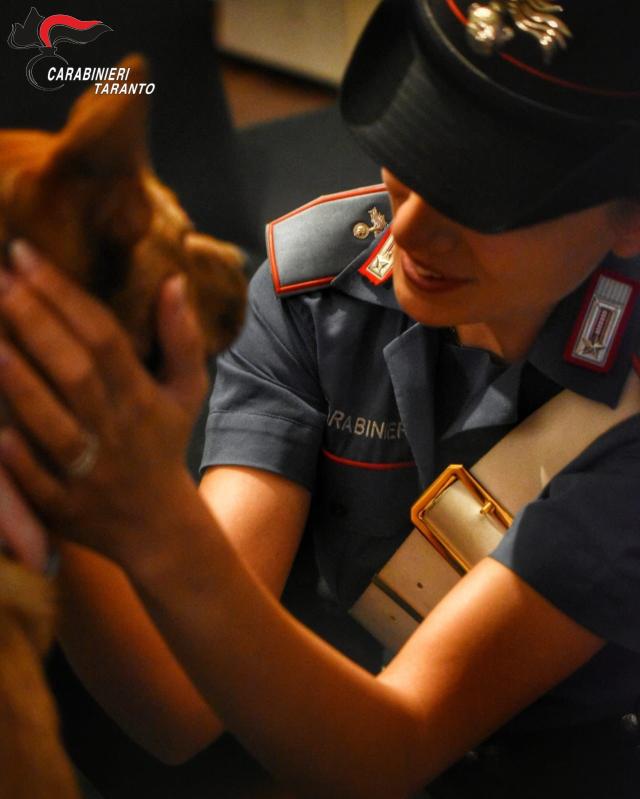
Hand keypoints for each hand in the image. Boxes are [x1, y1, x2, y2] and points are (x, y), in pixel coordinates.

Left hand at [0, 241, 208, 559]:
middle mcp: (117, 429)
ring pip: (53, 422)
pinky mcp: (65, 507)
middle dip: (34, 322)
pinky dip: (17, 457)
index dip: (65, 295)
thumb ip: (182, 338)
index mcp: (142, 397)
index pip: (104, 337)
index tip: (26, 256)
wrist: (158, 525)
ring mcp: (90, 470)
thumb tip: (173, 280)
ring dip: (19, 382)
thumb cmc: (163, 445)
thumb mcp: (186, 392)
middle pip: (76, 370)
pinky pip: (37, 480)